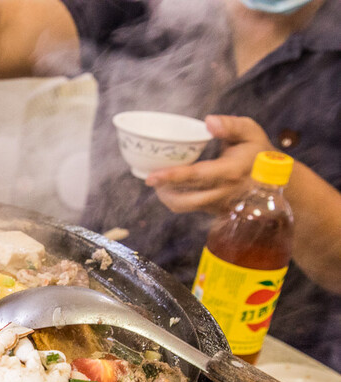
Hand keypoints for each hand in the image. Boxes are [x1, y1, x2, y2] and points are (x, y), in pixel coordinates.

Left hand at [145, 115, 274, 214]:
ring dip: (168, 196)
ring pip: (184, 207)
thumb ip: (231, 125)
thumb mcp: (251, 132)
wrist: (278, 182)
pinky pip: (191, 208)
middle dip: (163, 190)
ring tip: (160, 182)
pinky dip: (178, 199)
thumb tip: (209, 121)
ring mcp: (219, 205)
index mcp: (231, 172)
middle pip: (184, 199)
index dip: (173, 176)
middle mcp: (224, 192)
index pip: (197, 176)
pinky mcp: (215, 211)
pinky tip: (172, 186)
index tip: (152, 176)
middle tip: (151, 177)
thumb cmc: (259, 152)